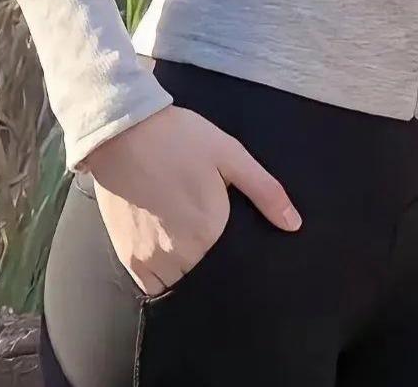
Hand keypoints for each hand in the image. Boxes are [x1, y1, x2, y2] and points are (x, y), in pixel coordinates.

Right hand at [80, 102, 302, 297]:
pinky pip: (151, 285)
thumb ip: (264, 191)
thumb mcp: (230, 154)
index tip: (223, 224)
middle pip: (204, 270)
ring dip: (184, 265)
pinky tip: (161, 243)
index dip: (230, 243)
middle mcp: (182, 253)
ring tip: (180, 228)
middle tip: (198, 219)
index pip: (231, 257)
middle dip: (207, 253)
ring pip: (178, 280)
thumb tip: (293, 224)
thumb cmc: (181, 138)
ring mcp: (152, 259)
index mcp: (211, 230)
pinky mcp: (128, 259)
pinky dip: (159, 273)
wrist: (124, 132)